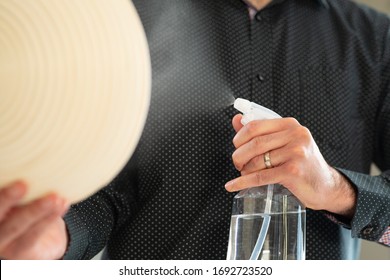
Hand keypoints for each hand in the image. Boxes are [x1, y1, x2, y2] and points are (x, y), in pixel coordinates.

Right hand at [0, 181, 68, 258]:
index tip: (18, 180)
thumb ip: (22, 177)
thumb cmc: (29, 204)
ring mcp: (1, 241)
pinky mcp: (18, 252)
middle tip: (23, 184)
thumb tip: (35, 152)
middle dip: (5, 199)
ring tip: (54, 197)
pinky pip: (32, 236)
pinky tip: (61, 205)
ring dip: (35, 210)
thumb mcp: (26, 190)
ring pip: (14, 227)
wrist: (45, 239)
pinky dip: (48, 219)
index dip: (1, 192)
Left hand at [225, 114, 355, 216]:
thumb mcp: (284, 143)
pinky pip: (261, 177)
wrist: (326, 186)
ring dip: (245, 170)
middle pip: (254, 143)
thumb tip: (237, 119)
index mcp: (291, 125)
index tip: (236, 146)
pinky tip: (233, 185)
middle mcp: (296, 136)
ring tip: (245, 173)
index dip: (239, 137)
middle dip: (239, 155)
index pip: (255, 126)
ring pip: (257, 161)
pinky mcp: (293, 171)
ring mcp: (296, 153)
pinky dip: (243, 182)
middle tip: (238, 163)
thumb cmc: (302, 164)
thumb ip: (261, 131)